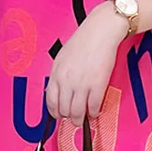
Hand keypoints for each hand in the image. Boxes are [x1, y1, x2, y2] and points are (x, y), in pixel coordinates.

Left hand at [46, 3, 127, 126]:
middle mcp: (66, 81)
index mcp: (56, 73)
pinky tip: (95, 111)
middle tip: (73, 118)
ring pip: (77, 112)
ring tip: (84, 119)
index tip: (59, 115)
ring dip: (80, 119)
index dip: (55, 112)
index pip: (50, 101)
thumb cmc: (84, 40)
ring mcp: (81, 84)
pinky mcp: (97, 85)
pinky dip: (94, 112)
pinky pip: (93, 107)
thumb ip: (60, 74)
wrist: (101, 31)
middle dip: (69, 117)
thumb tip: (60, 91)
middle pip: (63, 110)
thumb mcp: (63, 57)